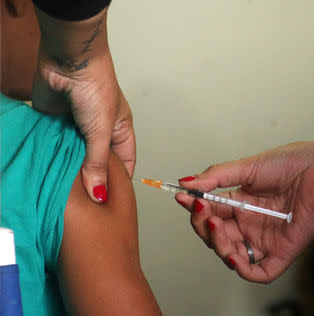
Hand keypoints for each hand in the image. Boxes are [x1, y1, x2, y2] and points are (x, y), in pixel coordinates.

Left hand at [31, 6, 134, 202]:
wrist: (67, 61)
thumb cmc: (96, 88)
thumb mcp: (102, 131)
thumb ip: (98, 164)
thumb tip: (99, 195)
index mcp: (120, 131)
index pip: (124, 163)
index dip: (119, 183)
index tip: (110, 205)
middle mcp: (100, 133)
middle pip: (98, 163)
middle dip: (92, 180)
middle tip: (85, 205)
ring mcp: (77, 130)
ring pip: (75, 158)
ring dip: (70, 171)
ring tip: (66, 195)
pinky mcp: (57, 126)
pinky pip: (56, 148)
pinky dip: (53, 159)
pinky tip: (49, 175)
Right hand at [175, 141, 313, 282]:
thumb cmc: (290, 164)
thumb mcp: (246, 167)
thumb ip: (215, 176)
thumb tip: (186, 183)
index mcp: (240, 204)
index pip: (210, 212)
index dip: (195, 208)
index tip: (183, 197)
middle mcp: (249, 223)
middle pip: (215, 236)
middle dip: (202, 225)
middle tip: (201, 209)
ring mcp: (264, 239)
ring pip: (230, 254)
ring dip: (216, 244)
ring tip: (215, 224)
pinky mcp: (281, 252)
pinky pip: (258, 271)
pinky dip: (241, 268)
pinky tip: (232, 254)